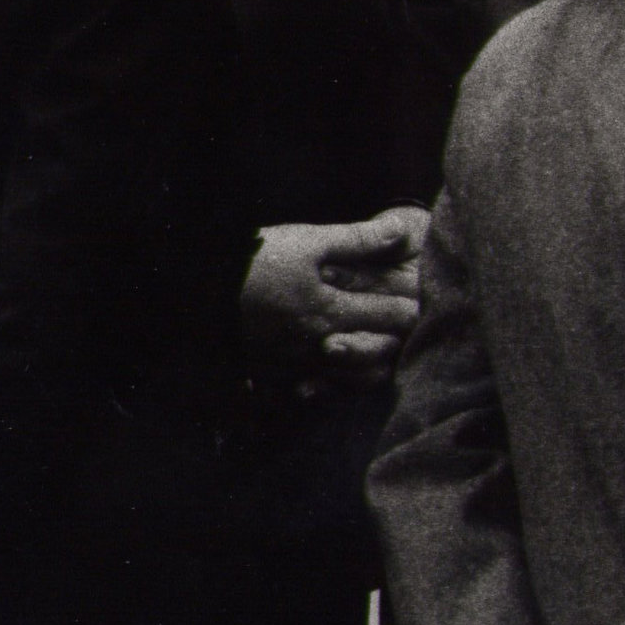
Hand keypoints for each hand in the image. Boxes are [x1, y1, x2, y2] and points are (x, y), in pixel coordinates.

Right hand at [239, 206, 424, 384]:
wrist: (194, 290)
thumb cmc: (253, 260)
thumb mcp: (306, 241)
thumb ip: (358, 240)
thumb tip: (403, 233)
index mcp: (331, 312)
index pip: (391, 316)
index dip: (416, 308)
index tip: (430, 302)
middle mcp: (318, 346)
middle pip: (377, 355)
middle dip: (399, 341)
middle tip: (413, 328)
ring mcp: (295, 366)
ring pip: (349, 379)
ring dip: (371, 366)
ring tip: (383, 351)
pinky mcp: (272, 377)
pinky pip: (314, 391)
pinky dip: (332, 385)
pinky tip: (338, 372)